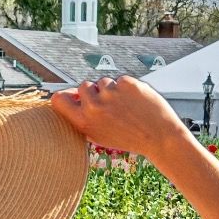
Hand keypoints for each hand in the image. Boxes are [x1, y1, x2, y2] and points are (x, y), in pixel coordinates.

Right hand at [48, 75, 191, 158]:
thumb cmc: (128, 138)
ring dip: (112, 90)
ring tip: (126, 107)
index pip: (59, 99)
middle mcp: (94, 107)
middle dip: (95, 92)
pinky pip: (120, 80)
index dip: (65, 96)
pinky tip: (136, 102)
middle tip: (110, 106)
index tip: (73, 97)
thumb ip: (82, 117)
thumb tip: (68, 95)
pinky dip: (127, 88)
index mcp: (84, 123)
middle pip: (83, 86)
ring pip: (103, 81)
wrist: (160, 138)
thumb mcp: (99, 135)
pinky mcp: (127, 84)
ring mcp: (111, 93)